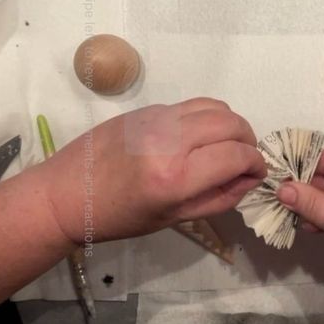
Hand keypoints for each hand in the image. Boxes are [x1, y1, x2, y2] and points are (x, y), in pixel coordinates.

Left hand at [37, 97, 265, 243]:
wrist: (67, 193)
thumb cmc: (119, 217)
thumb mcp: (173, 219)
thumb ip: (219, 198)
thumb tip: (249, 179)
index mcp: (175, 176)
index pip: (237, 156)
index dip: (256, 164)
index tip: (257, 173)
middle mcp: (169, 139)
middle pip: (232, 124)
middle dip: (249, 140)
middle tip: (245, 158)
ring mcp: (158, 118)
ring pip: (216, 106)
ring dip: (231, 124)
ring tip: (227, 144)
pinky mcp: (148, 108)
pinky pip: (192, 105)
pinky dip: (208, 118)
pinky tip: (200, 137)